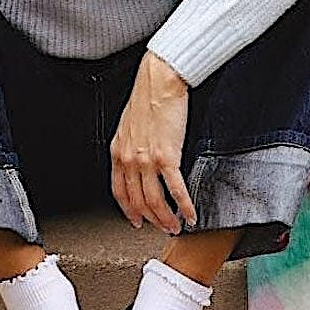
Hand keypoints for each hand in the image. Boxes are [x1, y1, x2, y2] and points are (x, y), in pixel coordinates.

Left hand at [110, 52, 197, 232]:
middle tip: (161, 227)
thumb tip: (138, 160)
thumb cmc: (147, 97)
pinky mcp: (167, 157)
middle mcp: (130, 159)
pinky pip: (176, 190)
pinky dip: (184, 206)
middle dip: (150, 219)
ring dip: (166, 218)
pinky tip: (190, 214)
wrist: (159, 82)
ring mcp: (147, 160)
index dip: (128, 210)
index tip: (136, 220)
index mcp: (118, 151)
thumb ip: (131, 146)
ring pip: (155, 201)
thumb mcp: (129, 125)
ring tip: (175, 225)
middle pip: (138, 201)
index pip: (119, 191)